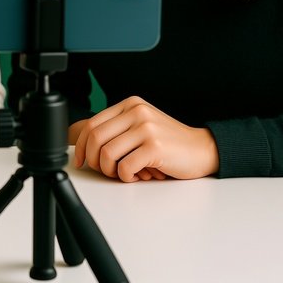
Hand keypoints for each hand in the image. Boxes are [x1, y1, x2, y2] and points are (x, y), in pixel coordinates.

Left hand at [71, 96, 219, 181]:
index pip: (92, 124)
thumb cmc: (169, 143)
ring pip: (107, 154)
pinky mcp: (154, 147)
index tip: (80, 160)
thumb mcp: (141, 125)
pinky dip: (126, 177)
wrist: (202, 149)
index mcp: (130, 105)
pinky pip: (124, 167)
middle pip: (95, 138)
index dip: (81, 145)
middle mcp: (136, 112)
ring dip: (110, 171)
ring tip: (124, 174)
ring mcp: (146, 128)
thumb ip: (118, 129)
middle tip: (103, 171)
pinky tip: (137, 176)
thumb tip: (87, 145)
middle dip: (93, 160)